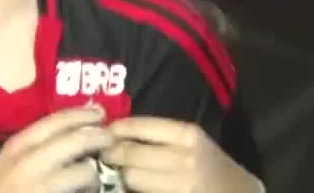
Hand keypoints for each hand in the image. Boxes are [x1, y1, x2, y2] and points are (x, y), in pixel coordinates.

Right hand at [0, 106, 116, 192]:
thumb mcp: (8, 163)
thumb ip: (34, 148)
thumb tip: (72, 134)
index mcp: (18, 146)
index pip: (56, 121)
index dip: (82, 114)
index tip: (99, 112)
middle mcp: (31, 163)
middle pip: (77, 141)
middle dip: (100, 138)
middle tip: (111, 140)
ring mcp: (42, 186)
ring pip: (85, 172)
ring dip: (94, 173)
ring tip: (93, 178)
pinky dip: (88, 191)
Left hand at [101, 116, 262, 192]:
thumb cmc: (209, 164)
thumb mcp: (190, 142)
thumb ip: (157, 135)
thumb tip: (113, 132)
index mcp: (187, 135)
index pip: (138, 127)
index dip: (115, 131)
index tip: (104, 135)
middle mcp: (184, 159)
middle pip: (129, 155)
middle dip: (113, 156)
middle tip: (106, 157)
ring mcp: (181, 186)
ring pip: (131, 179)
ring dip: (122, 178)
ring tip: (123, 175)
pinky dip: (134, 191)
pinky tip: (137, 189)